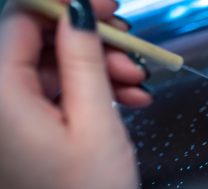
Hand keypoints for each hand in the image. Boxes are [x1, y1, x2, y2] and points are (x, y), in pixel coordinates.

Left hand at [0, 0, 142, 187]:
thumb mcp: (95, 121)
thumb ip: (84, 61)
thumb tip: (79, 12)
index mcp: (2, 97)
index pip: (23, 21)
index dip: (65, 7)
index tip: (105, 7)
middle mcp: (0, 102)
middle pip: (44, 44)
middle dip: (92, 43)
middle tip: (130, 48)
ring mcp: (17, 114)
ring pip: (58, 68)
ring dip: (100, 69)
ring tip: (136, 82)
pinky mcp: (34, 125)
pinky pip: (62, 91)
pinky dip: (94, 89)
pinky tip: (125, 97)